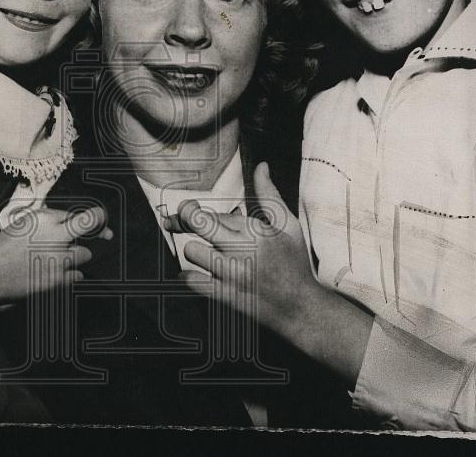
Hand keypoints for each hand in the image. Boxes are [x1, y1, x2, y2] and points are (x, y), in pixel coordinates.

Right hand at [0, 205, 111, 309]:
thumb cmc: (2, 246)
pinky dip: (72, 275)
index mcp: (45, 218)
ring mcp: (57, 258)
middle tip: (108, 233)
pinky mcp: (56, 280)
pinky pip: (78, 275)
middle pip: (90, 225)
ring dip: (77, 256)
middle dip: (99, 228)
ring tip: (62, 259)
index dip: (84, 219)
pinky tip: (59, 273)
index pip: (75, 214)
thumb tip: (70, 220)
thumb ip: (47, 220)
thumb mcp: (24, 222)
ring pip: (85, 254)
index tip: (98, 219)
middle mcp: (54, 235)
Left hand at [165, 162, 372, 381]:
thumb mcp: (288, 225)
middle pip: (197, 224)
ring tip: (202, 250)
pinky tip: (197, 271)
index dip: (194, 209)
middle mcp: (243, 250)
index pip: (214, 212)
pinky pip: (192, 281)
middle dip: (182, 218)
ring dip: (194, 249)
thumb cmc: (295, 263)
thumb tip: (261, 166)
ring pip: (192, 251)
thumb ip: (269, 195)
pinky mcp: (226, 297)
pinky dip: (189, 275)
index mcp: (257, 231)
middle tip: (174, 220)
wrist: (301, 309)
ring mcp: (232, 275)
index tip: (189, 208)